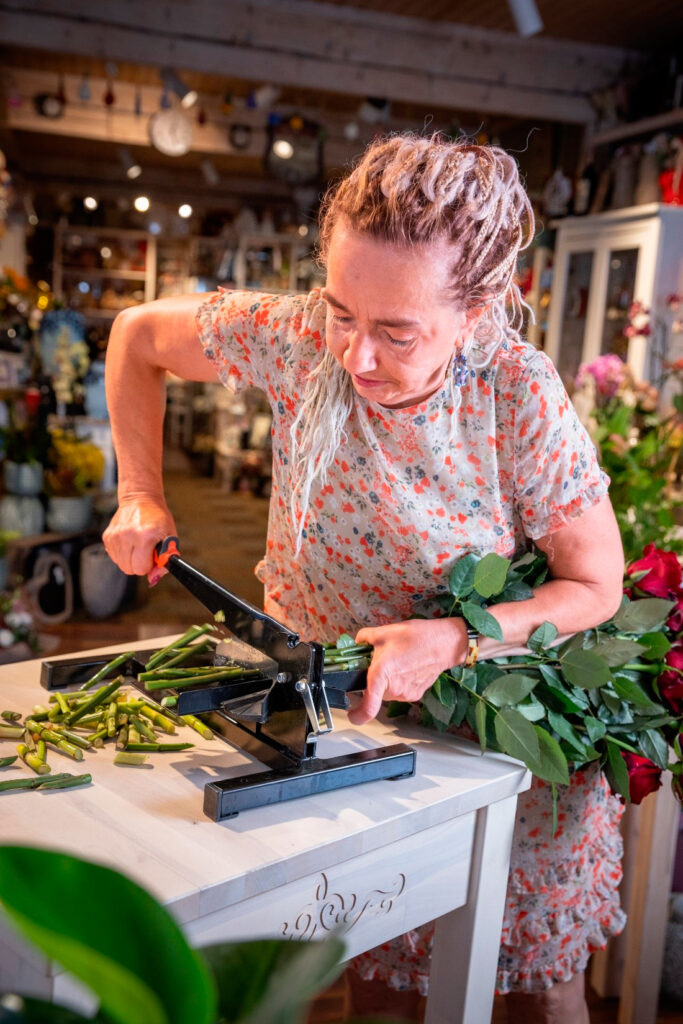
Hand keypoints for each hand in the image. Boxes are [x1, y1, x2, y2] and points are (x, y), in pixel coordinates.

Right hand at [102, 497, 176, 584]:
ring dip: (130, 559)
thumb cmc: (157, 519)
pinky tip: (129, 542)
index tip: (152, 557)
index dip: (148, 566)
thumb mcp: (169, 537)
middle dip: (139, 565)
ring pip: (121, 565)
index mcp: (145, 536)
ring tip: (138, 545)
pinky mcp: (107, 536)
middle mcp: (127, 535)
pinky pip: (114, 557)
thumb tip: (153, 578)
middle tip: (145, 551)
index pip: (141, 568)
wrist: (140, 499)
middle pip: (129, 569)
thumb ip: (165, 559)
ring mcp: (115, 536)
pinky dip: (123, 553)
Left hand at [347, 618, 467, 725]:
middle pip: (375, 692)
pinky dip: (399, 682)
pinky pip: (400, 691)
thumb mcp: (383, 632)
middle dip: (374, 681)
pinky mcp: (416, 694)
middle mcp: (393, 689)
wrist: (443, 643)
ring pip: (388, 692)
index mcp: (380, 674)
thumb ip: (364, 638)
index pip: (368, 707)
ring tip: (398, 661)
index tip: (352, 715)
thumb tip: (357, 643)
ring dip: (388, 681)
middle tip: (381, 662)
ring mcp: (406, 694)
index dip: (357, 715)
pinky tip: (406, 666)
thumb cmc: (416, 637)